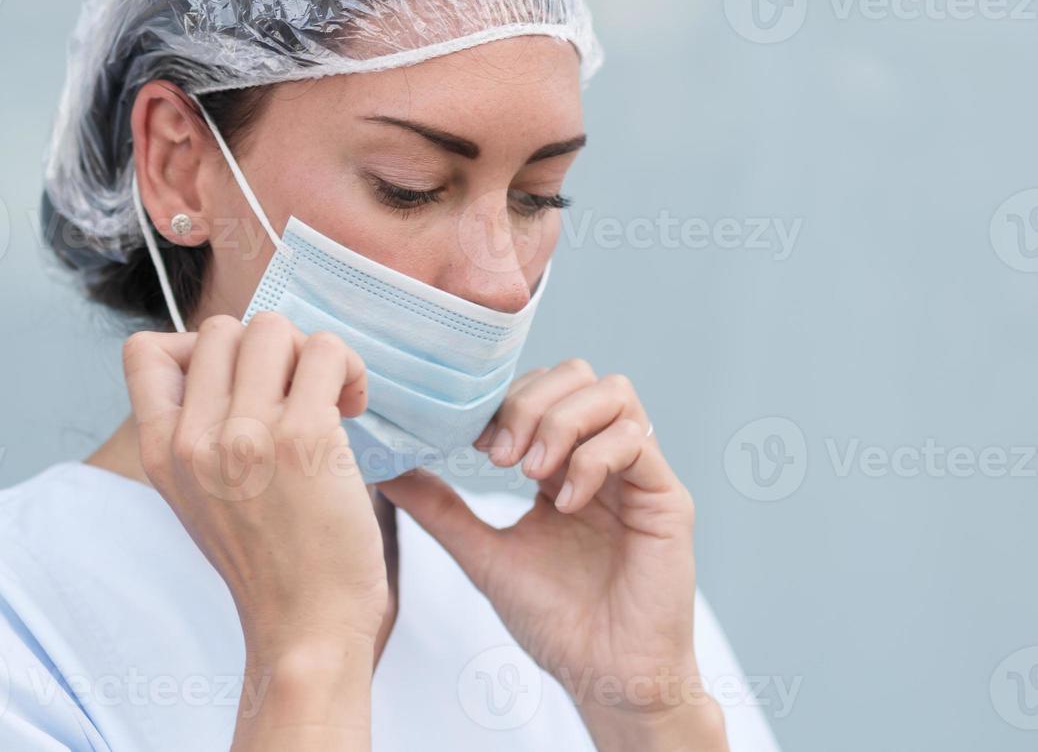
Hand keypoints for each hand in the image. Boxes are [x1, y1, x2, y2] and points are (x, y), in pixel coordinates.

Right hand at [121, 312, 383, 749]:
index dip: (197, 347)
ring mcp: (247, 436)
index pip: (145, 351)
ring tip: (330, 397)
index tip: (238, 382)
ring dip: (310, 354)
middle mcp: (194, 439)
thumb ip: (197, 429)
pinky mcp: (304, 438)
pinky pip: (324, 351)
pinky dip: (346, 367)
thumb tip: (229, 356)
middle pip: (223, 329)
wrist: (306, 627)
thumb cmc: (268, 560)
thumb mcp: (198, 495)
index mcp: (161, 451)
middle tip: (296, 396)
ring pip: (272, 328)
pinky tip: (354, 405)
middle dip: (268, 351)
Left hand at [380, 359, 726, 751]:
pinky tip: (565, 503)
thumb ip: (440, 507)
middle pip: (577, 374)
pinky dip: (593, 459)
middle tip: (502, 457)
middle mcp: (604, 458)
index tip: (472, 440)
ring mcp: (638, 474)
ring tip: (532, 474)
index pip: (540, 388)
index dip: (505, 400)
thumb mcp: (482, 553)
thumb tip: (385, 469)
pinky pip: (636, 439)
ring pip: (612, 393)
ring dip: (561, 422)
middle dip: (530, 403)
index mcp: (563, 464)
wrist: (603, 676)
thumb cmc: (555, 621)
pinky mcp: (667, 497)